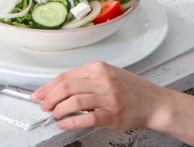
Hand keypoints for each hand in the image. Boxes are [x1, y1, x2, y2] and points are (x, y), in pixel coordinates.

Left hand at [31, 61, 168, 130]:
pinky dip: (71, 122)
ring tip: (55, 116)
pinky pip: (86, 118)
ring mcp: (107, 97)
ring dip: (58, 111)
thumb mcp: (108, 76)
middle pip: (65, 87)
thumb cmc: (132, 90)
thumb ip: (86, 80)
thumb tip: (61, 89)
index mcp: (98, 68)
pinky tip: (64, 124)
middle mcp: (102, 80)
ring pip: (73, 102)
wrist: (155, 102)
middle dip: (49, 99)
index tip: (37, 95)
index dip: (47, 87)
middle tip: (44, 107)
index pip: (64, 76)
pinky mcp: (112, 113)